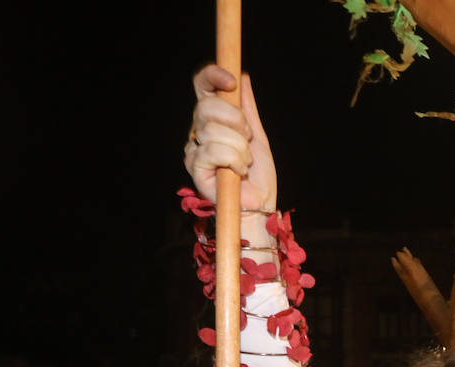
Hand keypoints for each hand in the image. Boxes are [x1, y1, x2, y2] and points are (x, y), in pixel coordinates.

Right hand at [184, 64, 276, 210]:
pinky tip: (238, 171)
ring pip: (213, 131)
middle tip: (247, 139)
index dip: (212, 75)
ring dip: (240, 148)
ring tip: (245, 162)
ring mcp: (194, 147)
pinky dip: (234, 161)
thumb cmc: (258, 173)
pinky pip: (214, 151)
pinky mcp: (195, 166)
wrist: (260, 202)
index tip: (230, 81)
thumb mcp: (257, 135)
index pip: (202, 85)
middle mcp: (199, 129)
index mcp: (213, 117)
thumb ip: (248, 108)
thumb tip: (242, 76)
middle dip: (236, 122)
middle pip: (206, 106)